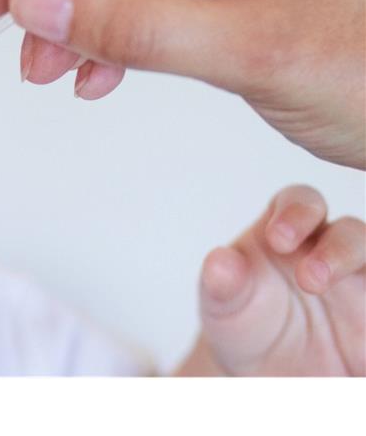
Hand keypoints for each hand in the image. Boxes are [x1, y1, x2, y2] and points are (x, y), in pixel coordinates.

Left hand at [179, 184, 363, 375]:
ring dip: (361, 274)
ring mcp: (360, 286)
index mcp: (287, 231)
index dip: (295, 213)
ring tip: (327, 296)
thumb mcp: (224, 305)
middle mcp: (331, 251)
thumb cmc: (242, 320)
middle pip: (351, 233)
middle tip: (310, 280)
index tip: (278, 239)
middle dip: (337, 250)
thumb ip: (222, 283)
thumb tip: (219, 263)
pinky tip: (359, 347)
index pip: (300, 202)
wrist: (260, 368)